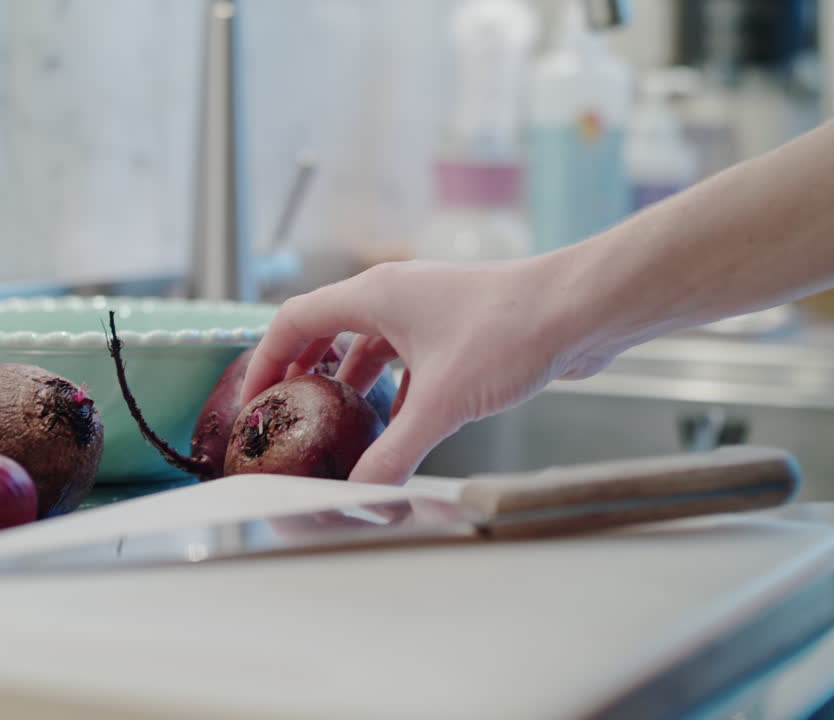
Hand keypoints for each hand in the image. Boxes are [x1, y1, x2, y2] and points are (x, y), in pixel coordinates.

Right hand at [240, 254, 611, 485]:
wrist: (580, 310)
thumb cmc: (511, 330)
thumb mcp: (441, 402)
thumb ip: (395, 451)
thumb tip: (362, 493)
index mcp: (375, 295)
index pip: (295, 320)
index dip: (265, 359)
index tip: (253, 398)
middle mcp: (396, 296)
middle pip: (328, 330)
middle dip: (302, 373)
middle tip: (287, 412)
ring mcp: (428, 311)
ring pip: (370, 345)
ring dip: (349, 382)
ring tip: (335, 424)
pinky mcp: (457, 331)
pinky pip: (407, 359)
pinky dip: (394, 389)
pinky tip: (399, 425)